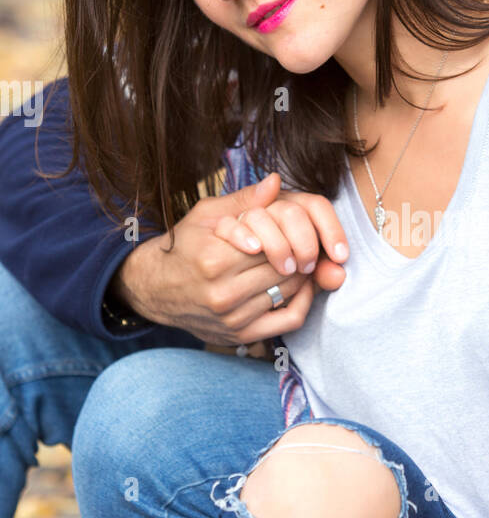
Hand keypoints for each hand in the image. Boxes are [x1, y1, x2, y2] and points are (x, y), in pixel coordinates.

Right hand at [111, 173, 346, 344]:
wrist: (154, 289)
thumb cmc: (184, 247)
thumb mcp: (207, 215)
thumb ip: (244, 199)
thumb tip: (275, 181)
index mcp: (214, 260)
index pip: (275, 244)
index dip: (291, 233)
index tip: (294, 228)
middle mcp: (223, 293)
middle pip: (285, 268)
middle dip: (299, 253)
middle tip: (304, 244)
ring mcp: (233, 319)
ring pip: (290, 291)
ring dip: (302, 275)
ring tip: (300, 260)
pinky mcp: (241, 336)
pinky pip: (290, 321)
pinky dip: (304, 302)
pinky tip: (302, 286)